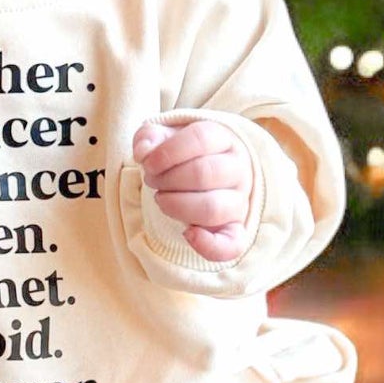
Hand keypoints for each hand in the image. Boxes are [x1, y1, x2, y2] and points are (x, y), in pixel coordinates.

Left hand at [131, 119, 255, 262]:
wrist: (201, 174)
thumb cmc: (179, 154)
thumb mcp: (162, 137)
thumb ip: (149, 137)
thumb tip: (144, 151)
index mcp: (223, 139)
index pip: (200, 139)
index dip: (167, 152)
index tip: (147, 163)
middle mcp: (237, 169)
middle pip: (204, 173)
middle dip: (167, 179)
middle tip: (152, 181)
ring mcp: (239, 201)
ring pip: (213, 208)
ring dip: (177, 206)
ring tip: (161, 200)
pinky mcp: (235, 230)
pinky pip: (232, 244)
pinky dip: (208, 245)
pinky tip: (187, 234)